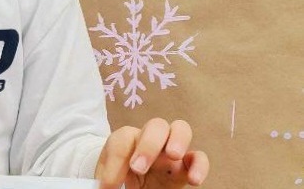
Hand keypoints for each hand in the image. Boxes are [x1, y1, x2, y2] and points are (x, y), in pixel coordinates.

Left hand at [95, 118, 209, 188]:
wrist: (132, 186)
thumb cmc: (119, 179)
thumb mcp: (109, 179)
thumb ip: (109, 180)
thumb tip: (106, 187)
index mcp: (127, 141)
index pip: (122, 140)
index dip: (115, 162)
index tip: (109, 185)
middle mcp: (151, 140)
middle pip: (155, 125)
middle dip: (148, 145)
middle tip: (138, 168)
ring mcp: (171, 150)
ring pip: (181, 129)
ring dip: (178, 140)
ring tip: (172, 156)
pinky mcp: (186, 166)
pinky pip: (199, 157)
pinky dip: (199, 165)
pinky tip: (193, 180)